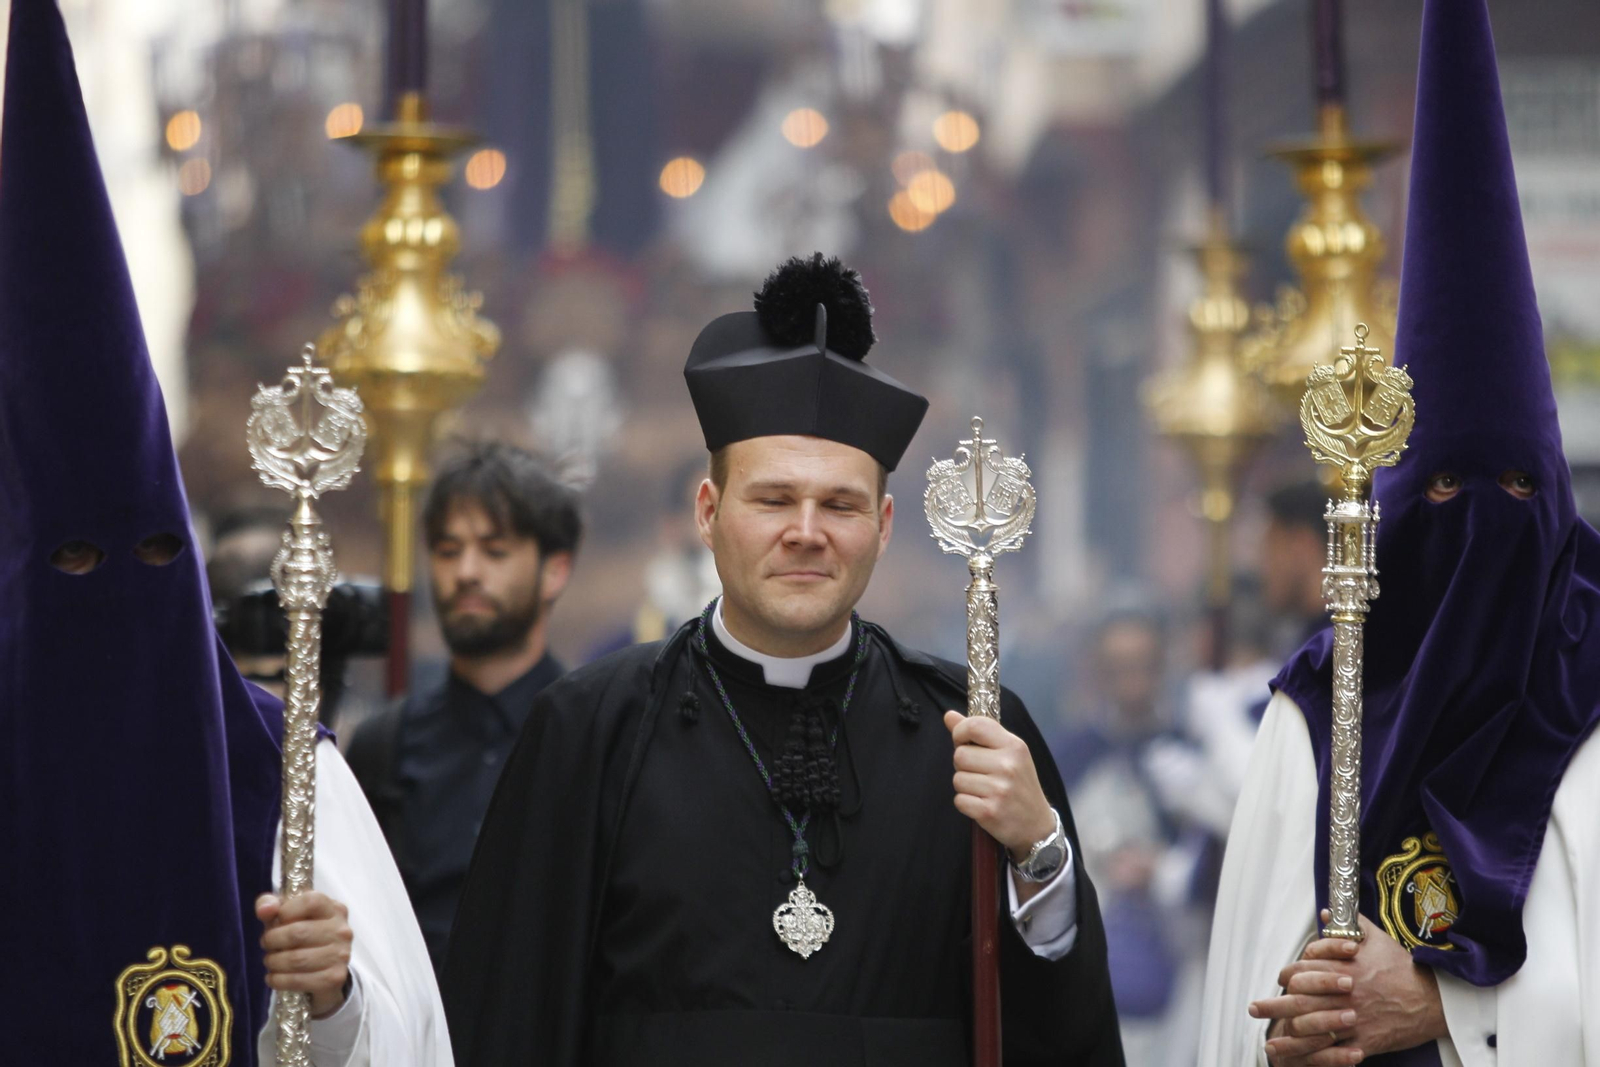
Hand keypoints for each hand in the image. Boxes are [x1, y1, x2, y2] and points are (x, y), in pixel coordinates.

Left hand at [257, 891, 353, 1018]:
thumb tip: (264, 910)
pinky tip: (273, 977)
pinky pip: (298, 980)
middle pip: (298, 933)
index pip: (310, 902)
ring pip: (296, 959)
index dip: (286, 911)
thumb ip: (271, 905)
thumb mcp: (287, 915)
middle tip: (266, 944)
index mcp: (333, 909)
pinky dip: (278, 980)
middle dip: (272, 940)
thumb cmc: (303, 935)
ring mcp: (340, 955)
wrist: (325, 969)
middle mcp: (341, 930)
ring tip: (269, 961)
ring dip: (273, 962)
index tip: (277, 921)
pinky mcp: (334, 978)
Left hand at [944, 710, 1054, 856]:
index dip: (960, 732)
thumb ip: (979, 733)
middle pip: (960, 755)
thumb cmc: (1019, 785)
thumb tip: (949, 716)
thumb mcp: (1008, 754)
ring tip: (985, 790)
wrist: (1036, 825)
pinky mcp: (989, 812)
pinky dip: (966, 804)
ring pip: (957, 779)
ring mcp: (999, 790)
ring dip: (965, 786)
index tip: (963, 741)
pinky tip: (982, 804)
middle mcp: (1008, 766)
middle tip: (981, 774)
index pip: (975, 725)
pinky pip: (959, 800)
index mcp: (1014, 746)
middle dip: (964, 765)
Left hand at [1252, 910, 1447, 1064]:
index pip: (1304, 971)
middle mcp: (1344, 994)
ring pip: (1313, 1029)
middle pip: (1300, 1001)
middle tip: (1255, 1009)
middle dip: (1274, 1006)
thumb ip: (1349, 925)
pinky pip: (1334, 1052)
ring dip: (1287, 1037)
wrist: (1433, 1000)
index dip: (1289, 976)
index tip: (1282, 980)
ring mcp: (1354, 1019)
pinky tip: (1298, 1061)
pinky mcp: (1365, 1041)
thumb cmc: (1403, 967)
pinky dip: (1313, 1057)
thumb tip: (1326, 912)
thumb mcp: (1377, 939)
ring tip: (1268, 1043)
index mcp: (1344, 967)